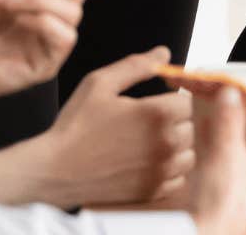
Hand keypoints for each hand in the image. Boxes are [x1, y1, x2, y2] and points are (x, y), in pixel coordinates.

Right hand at [27, 47, 194, 208]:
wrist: (55, 171)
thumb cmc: (76, 125)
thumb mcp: (100, 84)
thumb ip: (136, 65)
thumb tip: (163, 53)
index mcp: (157, 113)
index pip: (187, 101)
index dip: (171, 99)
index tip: (154, 103)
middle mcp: (165, 143)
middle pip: (190, 127)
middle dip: (173, 122)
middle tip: (146, 124)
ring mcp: (160, 170)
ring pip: (187, 154)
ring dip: (173, 147)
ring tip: (147, 143)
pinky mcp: (152, 192)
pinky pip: (177, 178)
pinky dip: (166, 171)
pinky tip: (145, 164)